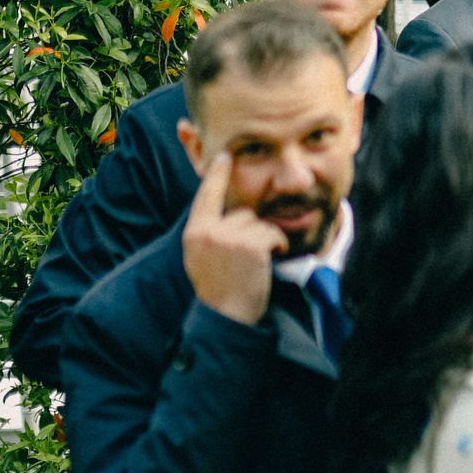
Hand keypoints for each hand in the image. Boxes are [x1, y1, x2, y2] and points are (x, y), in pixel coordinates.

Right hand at [181, 153, 283, 326]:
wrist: (225, 317)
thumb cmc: (219, 291)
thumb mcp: (202, 257)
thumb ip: (211, 233)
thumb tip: (230, 214)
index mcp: (194, 232)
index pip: (206, 196)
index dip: (216, 174)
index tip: (224, 155)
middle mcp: (208, 230)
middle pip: (243, 213)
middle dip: (253, 231)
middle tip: (247, 259)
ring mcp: (229, 236)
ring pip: (260, 223)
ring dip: (265, 240)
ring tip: (255, 265)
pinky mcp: (250, 244)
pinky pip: (273, 233)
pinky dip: (278, 245)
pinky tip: (269, 261)